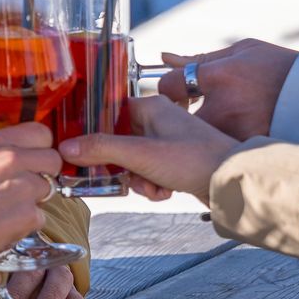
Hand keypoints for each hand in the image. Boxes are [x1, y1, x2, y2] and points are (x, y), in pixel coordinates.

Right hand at [0, 123, 61, 258]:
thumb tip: (4, 151)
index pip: (41, 132)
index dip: (39, 148)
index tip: (33, 158)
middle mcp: (11, 159)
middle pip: (52, 160)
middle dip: (43, 174)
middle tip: (25, 186)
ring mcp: (23, 187)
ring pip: (47, 190)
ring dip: (32, 201)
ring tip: (6, 209)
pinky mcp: (27, 214)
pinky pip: (39, 217)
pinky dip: (26, 224)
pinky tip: (5, 226)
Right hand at [58, 96, 238, 203]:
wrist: (232, 182)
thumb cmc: (194, 159)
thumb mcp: (140, 155)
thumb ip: (101, 150)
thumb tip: (67, 147)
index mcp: (151, 106)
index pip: (108, 112)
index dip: (92, 132)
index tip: (77, 149)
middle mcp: (159, 119)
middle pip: (118, 140)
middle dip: (118, 165)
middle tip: (120, 177)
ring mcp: (167, 141)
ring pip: (132, 160)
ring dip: (137, 179)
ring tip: (152, 187)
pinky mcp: (175, 160)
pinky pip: (149, 171)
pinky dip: (151, 184)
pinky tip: (163, 191)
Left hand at [156, 40, 297, 139]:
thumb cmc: (279, 69)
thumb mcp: (244, 51)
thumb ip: (201, 58)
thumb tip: (166, 58)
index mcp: (222, 77)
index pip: (169, 85)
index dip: (170, 86)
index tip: (179, 89)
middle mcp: (225, 109)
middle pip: (175, 119)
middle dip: (177, 114)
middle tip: (192, 108)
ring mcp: (234, 135)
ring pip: (195, 138)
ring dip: (197, 131)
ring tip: (221, 121)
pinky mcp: (243, 153)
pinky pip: (215, 151)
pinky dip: (216, 145)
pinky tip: (231, 135)